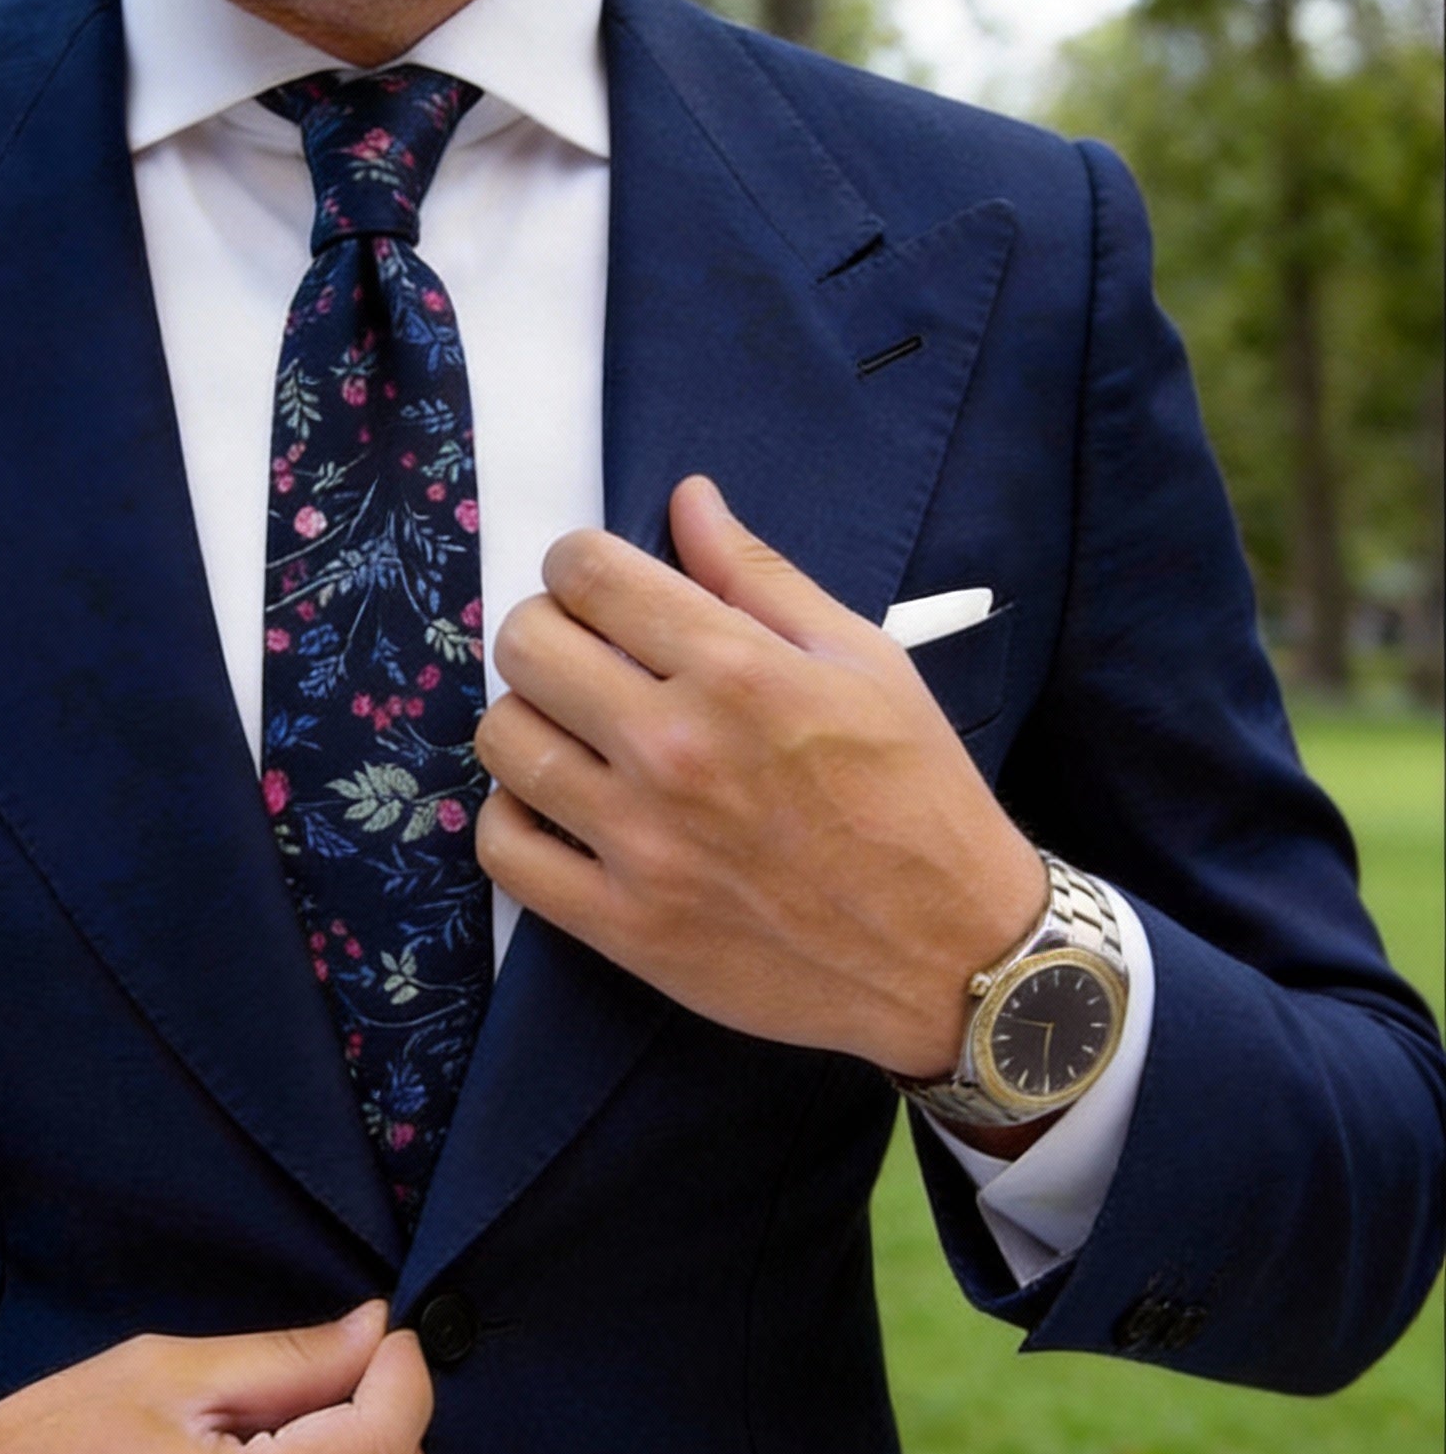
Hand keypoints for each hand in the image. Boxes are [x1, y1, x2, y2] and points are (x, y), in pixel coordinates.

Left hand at [472, 475, 1046, 1080]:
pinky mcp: (623, 925)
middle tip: (581, 656)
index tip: (597, 587)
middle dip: (544, 631)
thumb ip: (760, 577)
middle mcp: (676, 749)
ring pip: (504, 740)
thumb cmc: (918, 799)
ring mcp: (641, 842)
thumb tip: (687, 500)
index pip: (588, 574)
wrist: (950, 953)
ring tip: (571, 733)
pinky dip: (512, 819)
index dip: (579, 564)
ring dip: (526, 720)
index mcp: (738, 671)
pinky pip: (503, 851)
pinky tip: (554, 809)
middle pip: (526, 646)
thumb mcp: (865, 662)